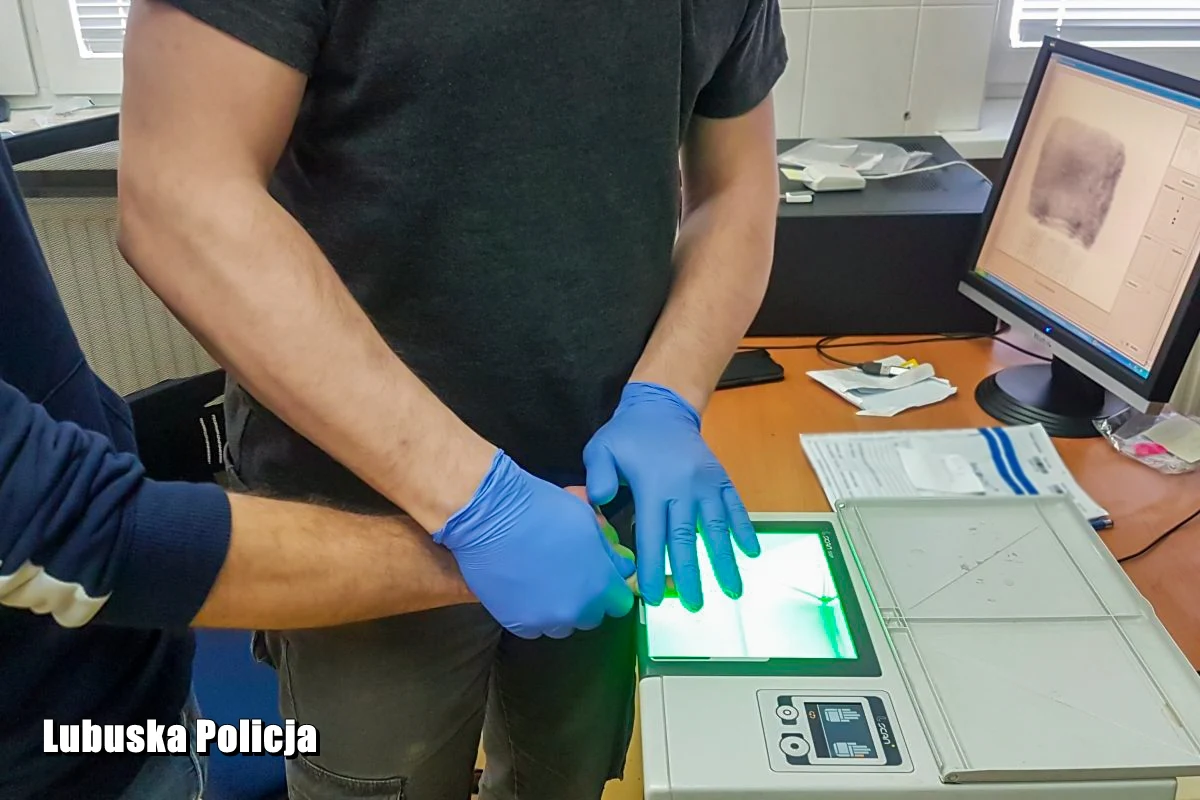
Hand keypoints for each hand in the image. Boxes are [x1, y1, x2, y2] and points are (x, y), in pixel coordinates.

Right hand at [433, 452, 634, 638]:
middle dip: (586, 599)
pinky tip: (523, 589)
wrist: (491, 515)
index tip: (601, 579)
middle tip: (569, 576)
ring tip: (543, 582)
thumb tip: (620, 567)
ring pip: (563, 625)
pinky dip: (532, 614)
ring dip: (559, 609)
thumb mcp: (588, 521)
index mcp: (600, 584)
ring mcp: (546, 620)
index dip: (612, 590)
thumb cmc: (542, 509)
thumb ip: (607, 553)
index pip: (620, 603)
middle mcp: (577, 609)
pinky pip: (534, 628)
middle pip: (592, 616)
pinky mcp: (517, 624)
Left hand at [583, 382, 758, 610]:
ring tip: (732, 591)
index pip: (652, 536)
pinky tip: (751, 553)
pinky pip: (735, 506)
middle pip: (687, 539)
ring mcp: (705, 483)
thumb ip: (598, 476)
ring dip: (724, 560)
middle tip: (696, 606)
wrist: (663, 406)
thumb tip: (599, 502)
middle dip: (691, 575)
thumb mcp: (601, 449)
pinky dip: (744, 529)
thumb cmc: (628, 435)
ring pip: (716, 527)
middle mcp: (683, 489)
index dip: (653, 568)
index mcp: (652, 487)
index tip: (655, 597)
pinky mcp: (720, 478)